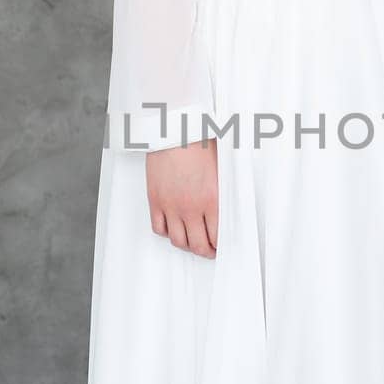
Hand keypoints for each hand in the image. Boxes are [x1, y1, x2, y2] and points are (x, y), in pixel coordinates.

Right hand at [145, 136, 217, 257]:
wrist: (174, 130)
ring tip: (191, 242)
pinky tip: (172, 228)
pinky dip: (166, 232)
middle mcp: (191, 208)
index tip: (221, 246)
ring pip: (178, 240)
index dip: (220, 246)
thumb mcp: (221, 168)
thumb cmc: (199, 143)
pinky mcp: (155, 201)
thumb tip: (227, 208)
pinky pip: (158, 228)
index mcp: (212, 200)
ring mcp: (171, 206)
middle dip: (206, 252)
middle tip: (209, 251)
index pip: (217, 236)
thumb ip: (224, 192)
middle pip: (198, 245)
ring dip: (186, 245)